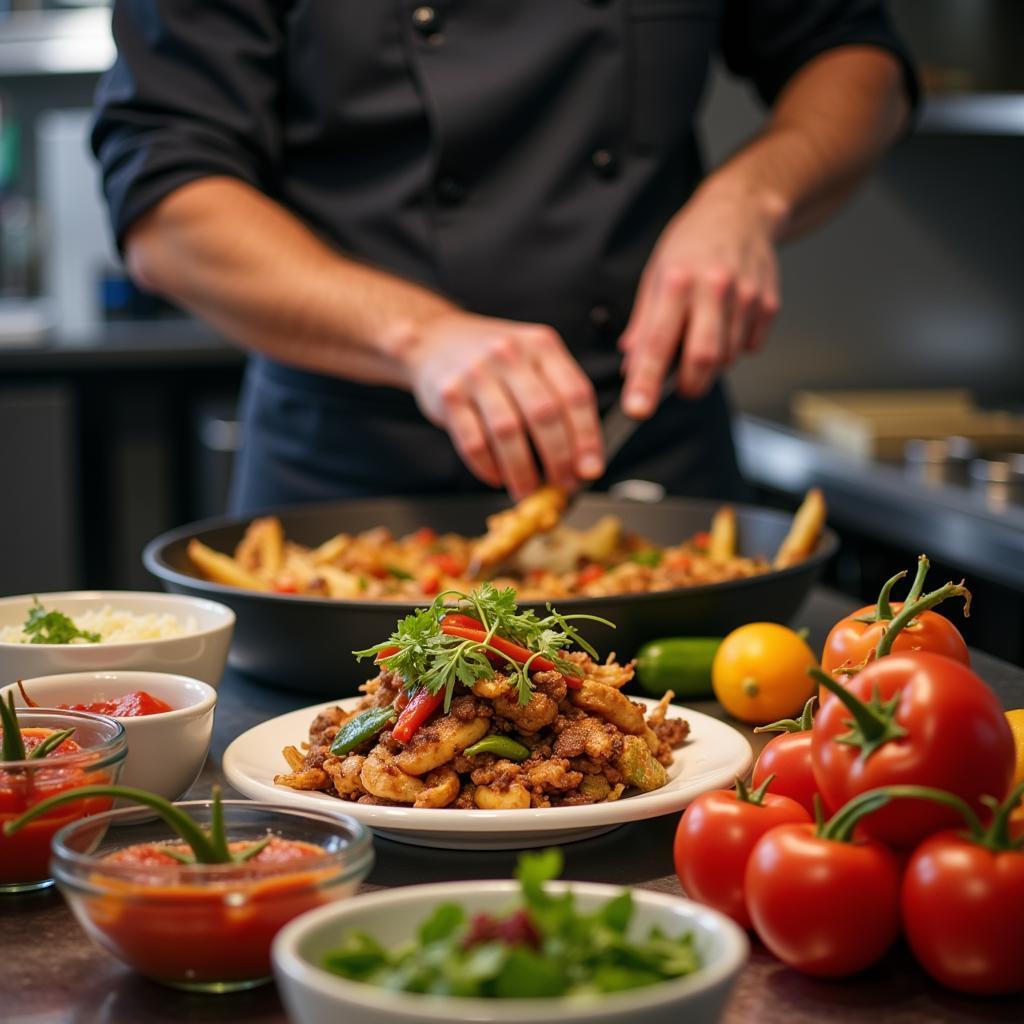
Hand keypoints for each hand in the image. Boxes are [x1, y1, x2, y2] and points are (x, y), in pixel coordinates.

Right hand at [407, 311, 604, 498]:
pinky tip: (497, 477)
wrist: (434, 340)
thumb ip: (559, 399)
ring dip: (522, 471)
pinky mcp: (449, 395)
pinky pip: (473, 442)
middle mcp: (510, 354)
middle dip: (558, 459)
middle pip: (544, 414)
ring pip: (508, 432)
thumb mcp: (532, 360)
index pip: (575, 395)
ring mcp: (476, 373)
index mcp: (541, 345)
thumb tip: (582, 460)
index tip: (590, 469)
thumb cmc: (493, 361)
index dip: (587, 438)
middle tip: (562, 484)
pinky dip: (488, 468)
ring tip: (528, 489)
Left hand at [620, 184, 781, 416]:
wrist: (741, 212)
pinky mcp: (768, 304)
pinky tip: (727, 324)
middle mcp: (714, 288)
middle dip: (689, 385)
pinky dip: (735, 348)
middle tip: (680, 385)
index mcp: (677, 281)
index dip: (645, 382)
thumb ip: (643, 324)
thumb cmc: (692, 244)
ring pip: (728, 358)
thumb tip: (631, 367)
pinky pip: (750, 348)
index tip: (636, 410)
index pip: (656, 343)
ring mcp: (746, 297)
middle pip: (704, 359)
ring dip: (711, 364)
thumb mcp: (655, 275)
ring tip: (703, 335)